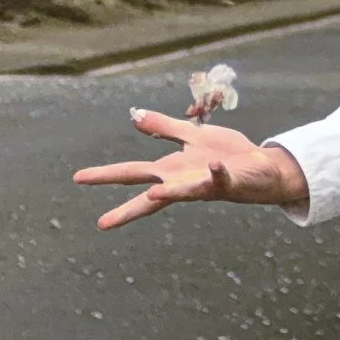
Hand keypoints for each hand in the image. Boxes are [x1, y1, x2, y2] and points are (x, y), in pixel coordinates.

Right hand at [71, 107, 309, 229]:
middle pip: (149, 193)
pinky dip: (215, 173)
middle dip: (126, 207)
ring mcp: (204, 185)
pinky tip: (212, 165)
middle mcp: (183, 183)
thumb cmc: (225, 155)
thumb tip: (134, 116)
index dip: (105, 176)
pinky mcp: (227, 180)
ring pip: (184, 192)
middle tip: (102, 223)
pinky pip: (220, 178)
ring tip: (152, 192)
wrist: (261, 167)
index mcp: (171, 171)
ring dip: (170, 192)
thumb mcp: (190, 136)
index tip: (78, 180)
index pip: (133, 174)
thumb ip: (163, 128)